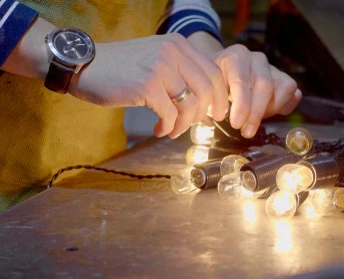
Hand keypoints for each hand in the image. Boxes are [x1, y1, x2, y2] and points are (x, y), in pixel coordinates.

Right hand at [68, 33, 228, 137]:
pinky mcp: (147, 86)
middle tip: (196, 126)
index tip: (216, 113)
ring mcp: (160, 67)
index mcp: (179, 45)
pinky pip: (170, 114)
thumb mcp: (156, 59)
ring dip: (184, 124)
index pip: (214, 72)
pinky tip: (159, 130)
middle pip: (207, 89)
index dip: (221, 97)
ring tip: (172, 130)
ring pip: (190, 104)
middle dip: (204, 114)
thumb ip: (181, 73)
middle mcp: (173, 51)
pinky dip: (169, 127)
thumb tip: (205, 103)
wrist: (84, 65)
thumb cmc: (121, 68)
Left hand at [211, 44, 301, 137]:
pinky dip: (282, 108)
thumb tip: (219, 116)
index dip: (241, 105)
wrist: (224, 73)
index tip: (236, 125)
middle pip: (265, 85)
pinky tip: (267, 114)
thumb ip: (212, 101)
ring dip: (269, 110)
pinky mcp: (284, 78)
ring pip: (282, 89)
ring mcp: (273, 67)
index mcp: (236, 56)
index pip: (242, 81)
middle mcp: (257, 58)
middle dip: (256, 113)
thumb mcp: (209, 91)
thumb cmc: (215, 85)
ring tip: (252, 121)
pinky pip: (292, 94)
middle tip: (246, 132)